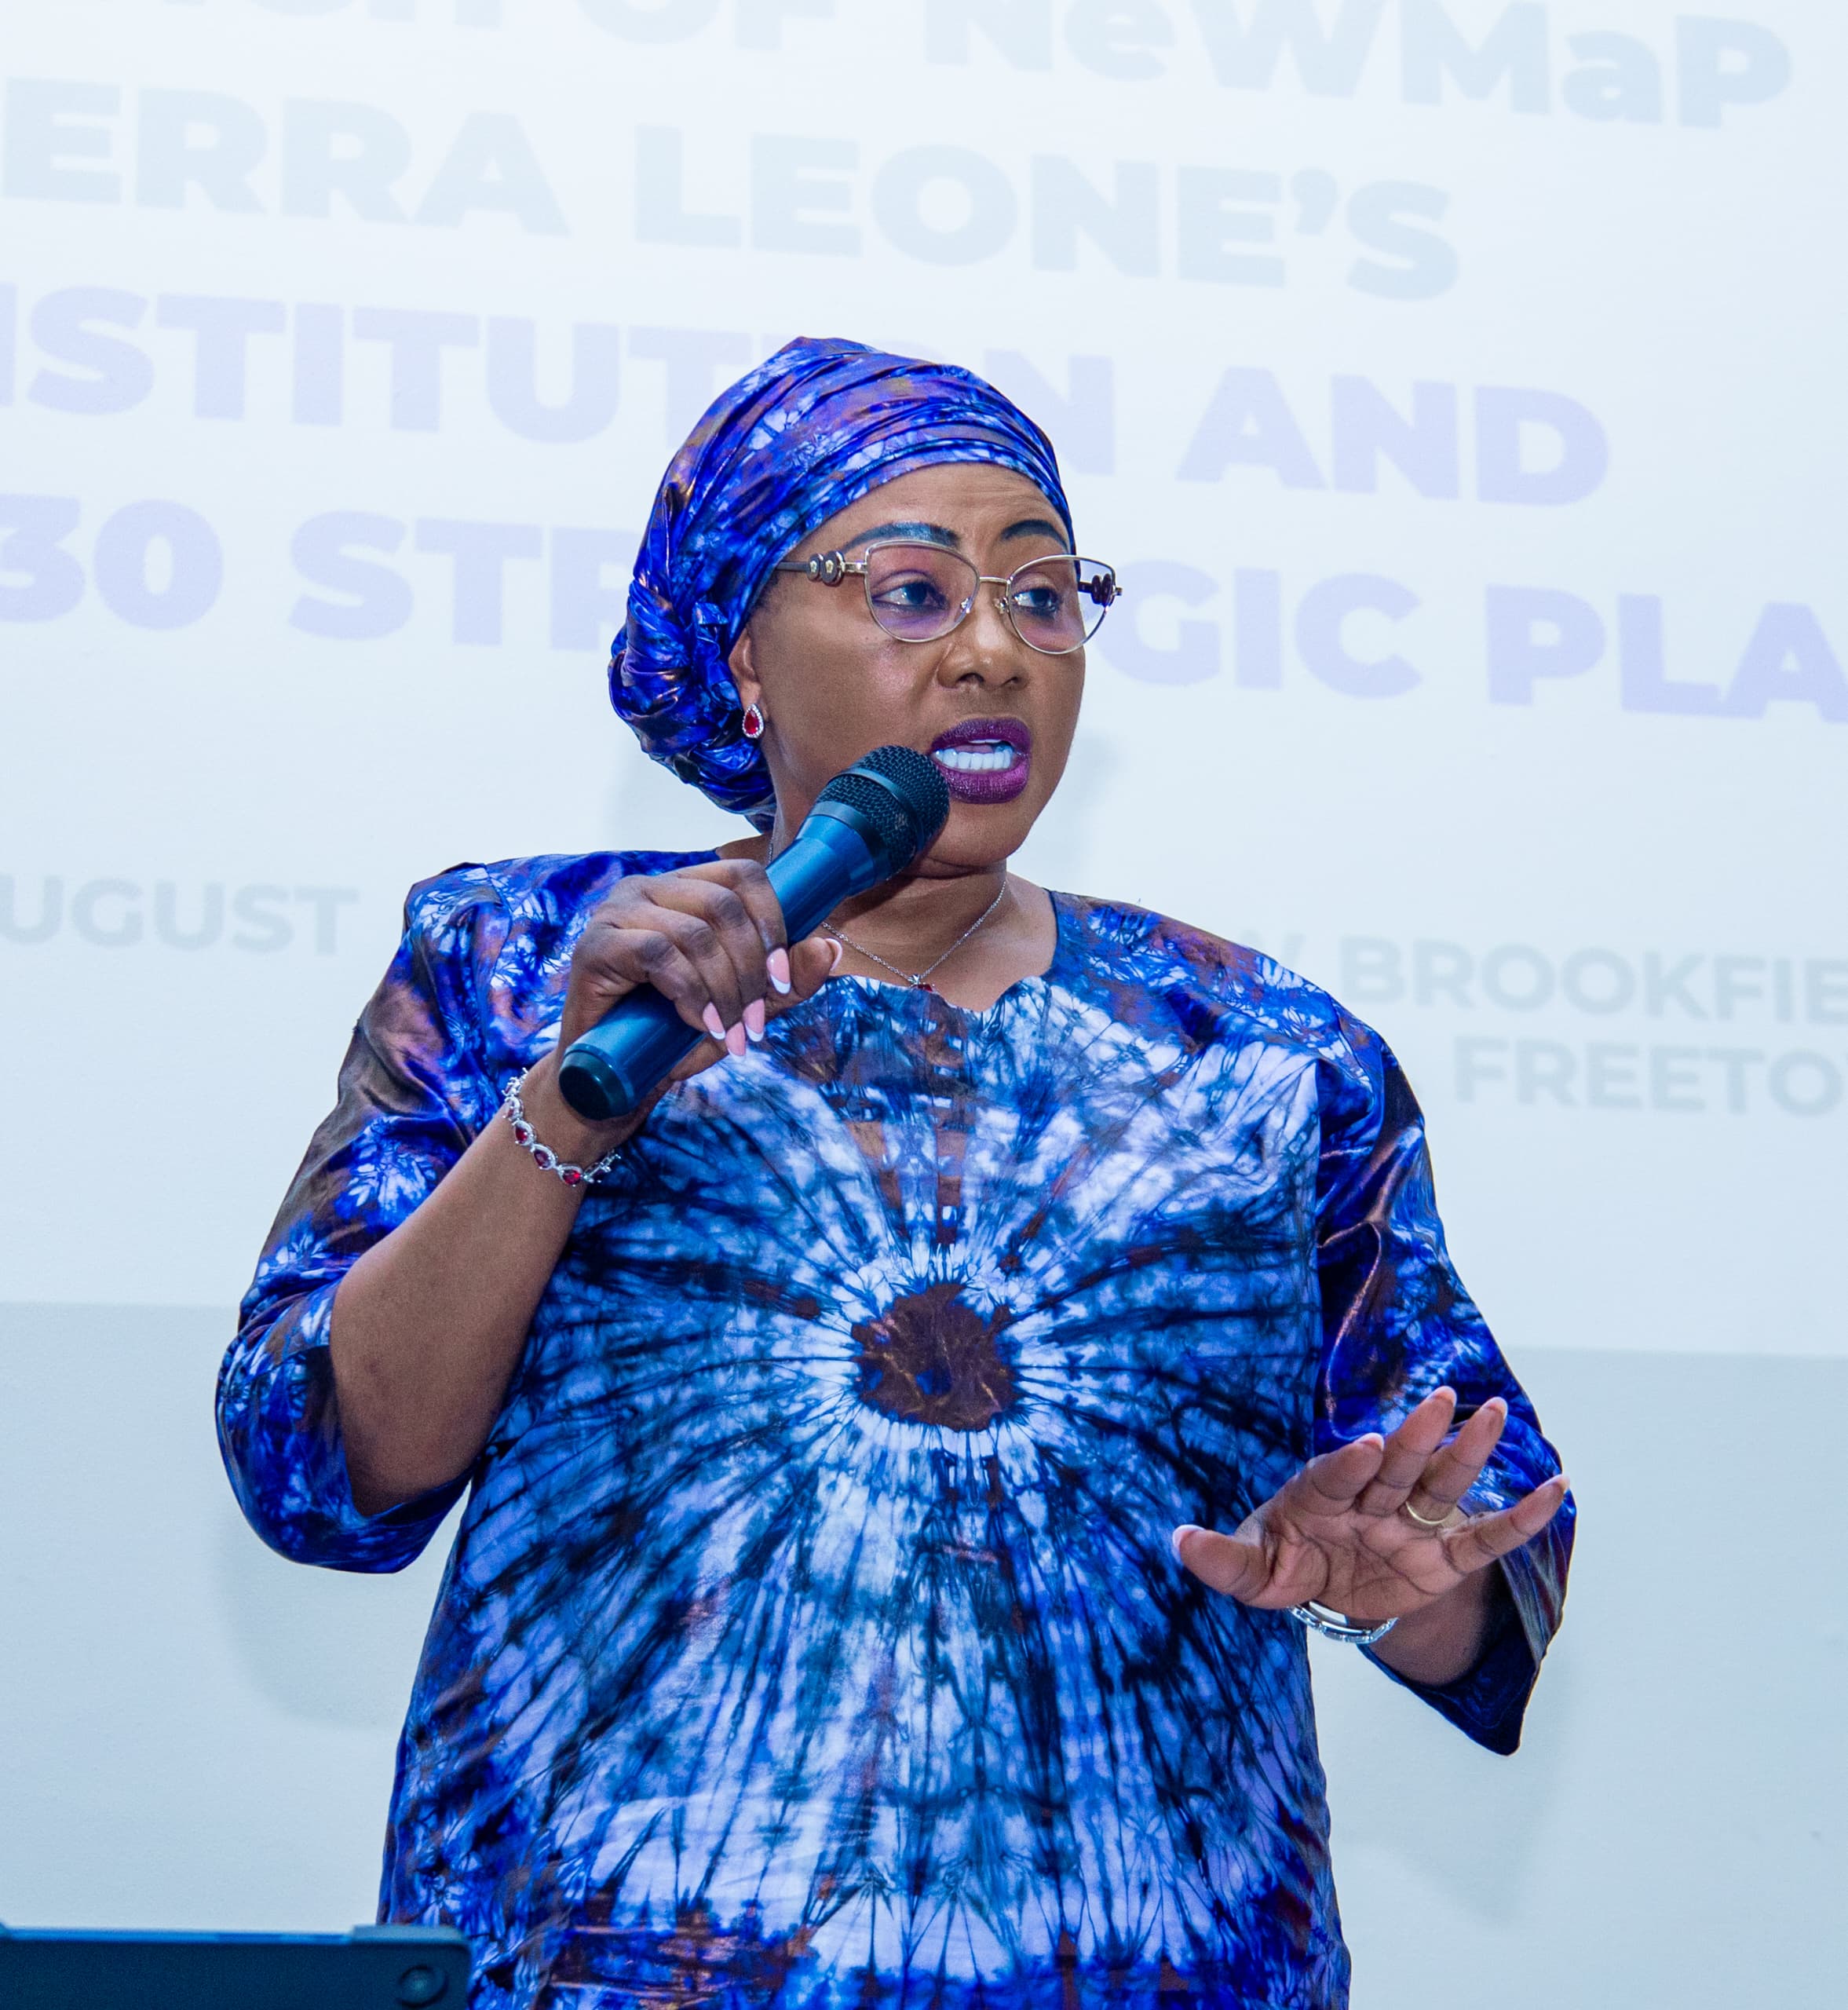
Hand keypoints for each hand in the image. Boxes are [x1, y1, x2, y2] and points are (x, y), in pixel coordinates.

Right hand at [556, 858, 839, 1058]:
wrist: (615, 1079)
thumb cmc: (673, 1036)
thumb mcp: (744, 1008)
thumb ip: (786, 981)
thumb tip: (829, 947)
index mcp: (684, 889)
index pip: (743, 875)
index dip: (773, 922)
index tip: (781, 978)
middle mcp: (648, 889)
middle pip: (724, 905)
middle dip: (751, 969)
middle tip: (756, 1020)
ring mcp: (617, 913)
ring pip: (695, 933)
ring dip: (725, 990)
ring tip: (731, 1032)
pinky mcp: (595, 945)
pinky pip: (658, 954)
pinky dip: (691, 994)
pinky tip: (699, 1024)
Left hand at [1171, 1388, 1568, 1628]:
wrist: (1323, 1588)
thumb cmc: (1281, 1563)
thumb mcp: (1248, 1570)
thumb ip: (1218, 1558)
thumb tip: (1177, 1539)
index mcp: (1319, 1495)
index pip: (1336, 1474)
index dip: (1350, 1462)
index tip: (1368, 1446)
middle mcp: (1371, 1499)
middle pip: (1397, 1466)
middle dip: (1416, 1436)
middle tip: (1440, 1399)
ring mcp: (1409, 1524)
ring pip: (1442, 1484)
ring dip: (1469, 1450)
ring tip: (1496, 1411)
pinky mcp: (1441, 1557)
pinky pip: (1484, 1538)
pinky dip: (1520, 1518)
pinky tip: (1555, 1490)